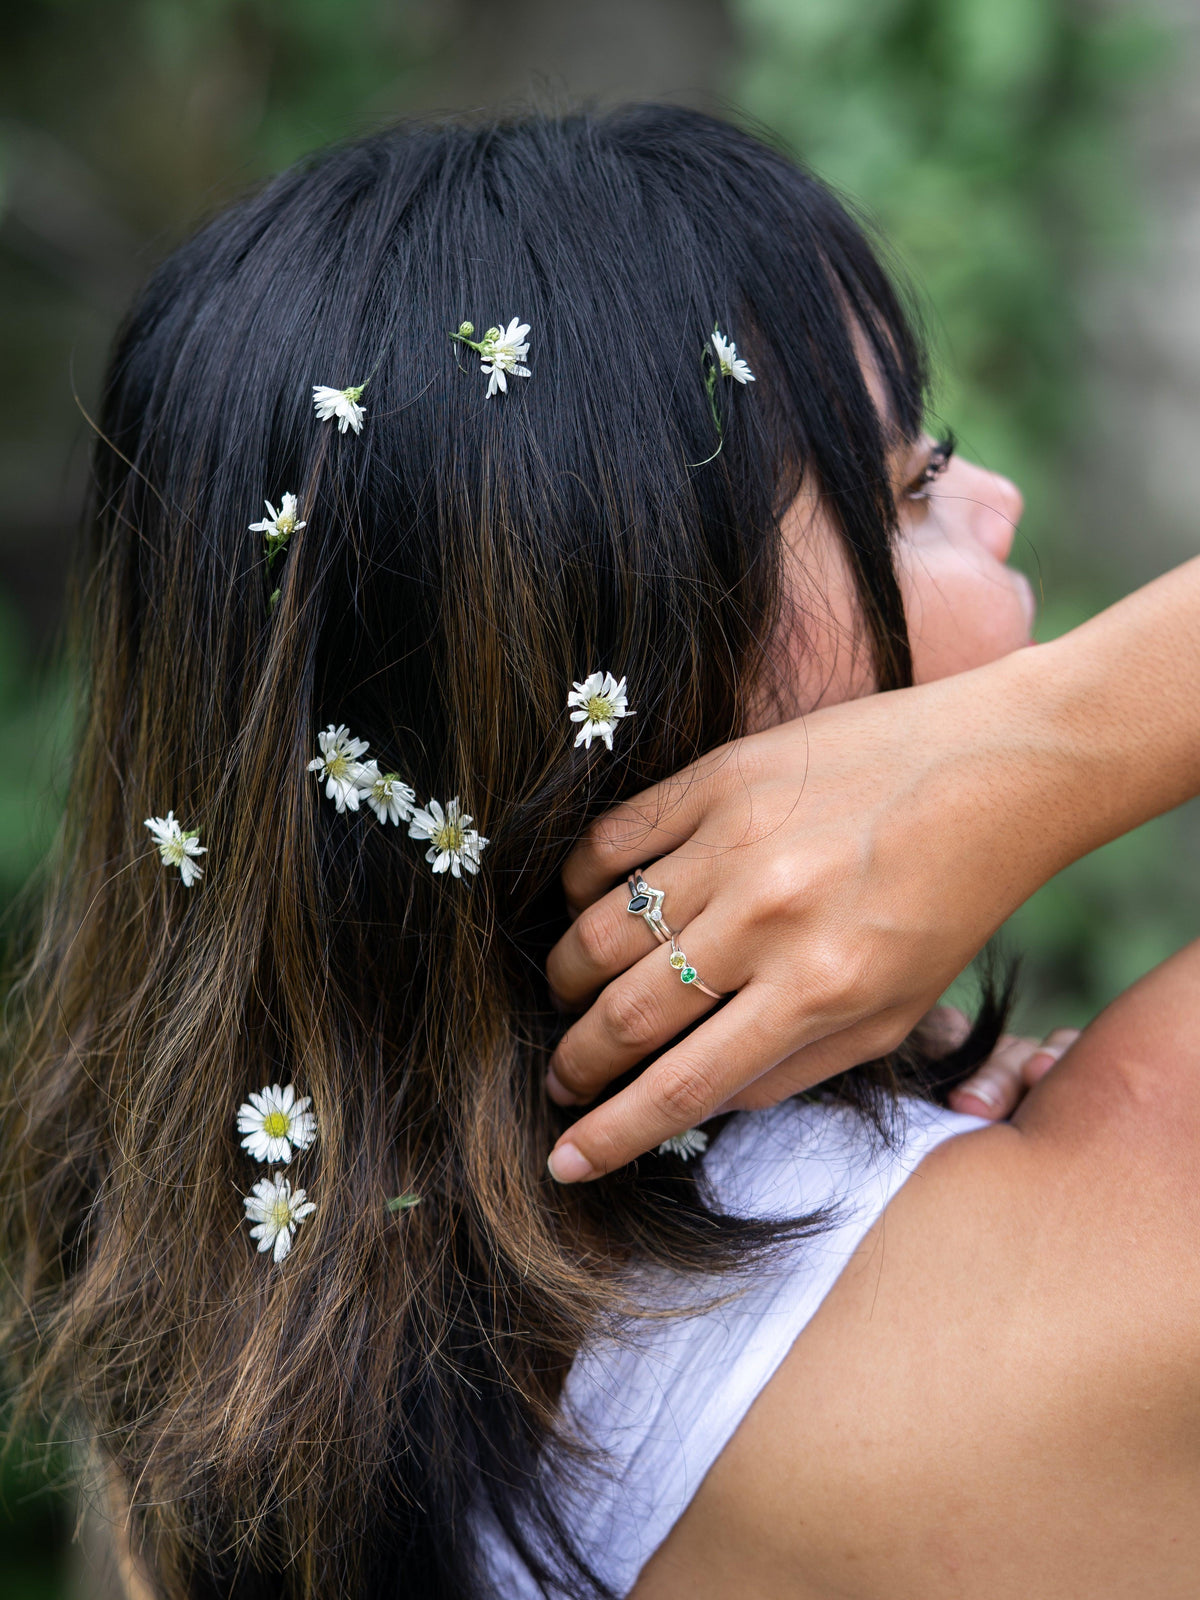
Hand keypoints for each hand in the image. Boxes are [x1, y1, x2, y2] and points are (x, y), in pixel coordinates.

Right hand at [544, 654, 1081, 1182]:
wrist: (991, 769)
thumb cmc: (947, 903)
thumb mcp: (893, 1016)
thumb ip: (792, 1068)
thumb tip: (695, 1097)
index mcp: (818, 990)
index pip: (684, 1085)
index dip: (610, 1133)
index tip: (564, 1159)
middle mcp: (768, 920)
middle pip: (626, 1014)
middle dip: (573, 1062)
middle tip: (558, 1077)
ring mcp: (734, 842)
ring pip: (598, 931)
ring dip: (566, 980)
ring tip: (569, 996)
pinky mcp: (716, 778)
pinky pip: (608, 842)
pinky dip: (577, 886)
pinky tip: (585, 907)